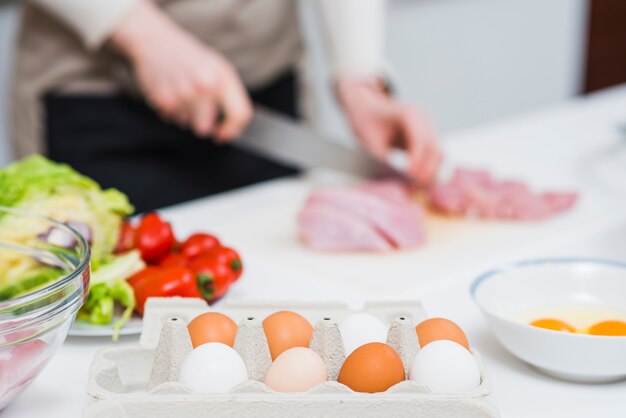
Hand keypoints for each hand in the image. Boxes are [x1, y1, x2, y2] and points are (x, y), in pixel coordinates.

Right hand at [110, 0, 251, 140]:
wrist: (155, 41)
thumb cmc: (191, 58)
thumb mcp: (219, 70)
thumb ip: (230, 98)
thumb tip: (231, 130)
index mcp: (223, 77)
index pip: (240, 114)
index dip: (234, 130)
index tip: (225, 134)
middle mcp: (204, 86)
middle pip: (205, 128)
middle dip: (201, 123)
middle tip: (196, 105)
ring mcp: (182, 94)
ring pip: (187, 125)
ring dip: (185, 115)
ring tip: (182, 92)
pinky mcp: (163, 100)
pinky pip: (171, 119)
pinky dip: (171, 110)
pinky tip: (171, 91)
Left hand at [336, 77, 441, 183]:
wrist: (367, 109)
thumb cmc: (367, 123)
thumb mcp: (371, 142)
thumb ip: (384, 158)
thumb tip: (399, 179)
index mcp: (409, 114)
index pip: (419, 140)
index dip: (417, 160)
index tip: (410, 175)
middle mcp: (423, 118)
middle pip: (433, 147)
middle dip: (426, 169)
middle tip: (416, 187)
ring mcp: (427, 127)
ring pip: (438, 152)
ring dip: (432, 171)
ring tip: (419, 188)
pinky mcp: (427, 136)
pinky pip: (434, 154)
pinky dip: (430, 168)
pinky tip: (420, 182)